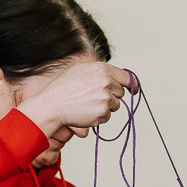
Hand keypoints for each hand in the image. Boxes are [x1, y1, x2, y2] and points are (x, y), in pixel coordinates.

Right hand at [17, 62, 135, 137]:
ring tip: (86, 103)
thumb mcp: (82, 71)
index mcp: (102, 69)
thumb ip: (101, 73)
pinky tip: (85, 111)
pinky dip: (98, 116)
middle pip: (121, 92)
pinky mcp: (103, 112)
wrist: (52, 104)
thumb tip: (118, 79)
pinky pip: (107, 117)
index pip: (127, 77)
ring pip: (115, 105)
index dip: (133, 85)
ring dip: (105, 107)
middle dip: (111, 96)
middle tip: (93, 96)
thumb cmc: (65, 87)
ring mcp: (105, 98)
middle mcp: (106, 82)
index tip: (134, 90)